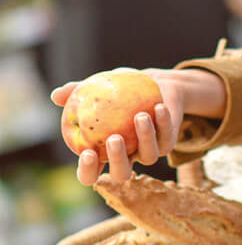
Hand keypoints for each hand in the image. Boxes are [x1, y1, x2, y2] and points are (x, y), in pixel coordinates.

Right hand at [51, 68, 225, 185]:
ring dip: (145, 138)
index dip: (87, 171)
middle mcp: (127, 157)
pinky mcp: (167, 141)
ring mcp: (148, 151)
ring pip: (148, 158)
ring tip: (140, 116)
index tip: (86, 152)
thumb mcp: (98, 88)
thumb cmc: (121, 90)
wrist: (156, 84)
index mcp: (104, 153)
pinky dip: (163, 124)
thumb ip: (76, 94)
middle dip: (117, 160)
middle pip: (121, 174)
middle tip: (114, 138)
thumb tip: (56, 95)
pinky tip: (159, 107)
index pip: (90, 174)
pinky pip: (167, 141)